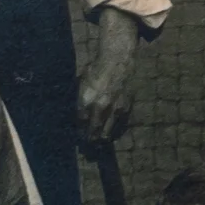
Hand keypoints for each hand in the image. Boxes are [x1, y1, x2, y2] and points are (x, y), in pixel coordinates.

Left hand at [77, 11, 141, 145]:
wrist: (117, 62)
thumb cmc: (96, 69)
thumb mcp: (82, 83)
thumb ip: (81, 99)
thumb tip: (80, 114)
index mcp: (86, 100)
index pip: (81, 122)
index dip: (80, 130)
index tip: (79, 134)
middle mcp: (99, 107)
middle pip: (93, 130)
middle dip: (89, 139)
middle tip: (88, 143)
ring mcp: (113, 109)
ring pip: (107, 131)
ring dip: (102, 138)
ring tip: (99, 141)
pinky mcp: (125, 108)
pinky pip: (119, 125)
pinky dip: (115, 130)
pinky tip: (111, 133)